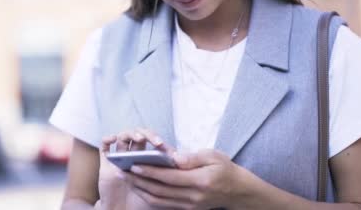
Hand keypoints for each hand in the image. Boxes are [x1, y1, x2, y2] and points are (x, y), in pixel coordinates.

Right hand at [98, 129, 175, 209]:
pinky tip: (112, 139)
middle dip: (148, 135)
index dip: (161, 143)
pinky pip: (104, 147)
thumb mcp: (162, 194)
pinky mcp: (105, 163)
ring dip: (131, 134)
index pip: (153, 143)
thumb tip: (184, 166)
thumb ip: (173, 181)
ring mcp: (119, 159)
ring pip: (123, 137)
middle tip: (157, 142)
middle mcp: (133, 157)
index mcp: (148, 161)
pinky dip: (107, 140)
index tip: (169, 149)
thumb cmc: (143, 205)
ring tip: (140, 139)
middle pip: (139, 136)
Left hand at [120, 149, 251, 209]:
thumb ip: (191, 157)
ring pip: (159, 200)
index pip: (169, 177)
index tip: (134, 165)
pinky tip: (139, 187)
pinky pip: (163, 204)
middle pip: (160, 190)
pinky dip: (149, 196)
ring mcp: (190, 206)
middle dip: (138, 181)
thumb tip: (172, 156)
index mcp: (200, 181)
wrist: (238, 191)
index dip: (150, 172)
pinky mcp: (187, 209)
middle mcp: (193, 197)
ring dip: (140, 189)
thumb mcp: (213, 156)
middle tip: (122, 170)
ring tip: (126, 178)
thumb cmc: (225, 168)